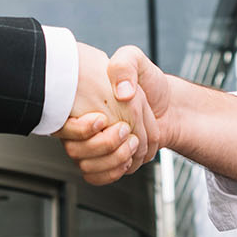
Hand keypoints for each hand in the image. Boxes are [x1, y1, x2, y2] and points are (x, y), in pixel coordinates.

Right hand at [58, 45, 169, 184]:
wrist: (168, 105)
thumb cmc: (149, 82)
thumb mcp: (135, 59)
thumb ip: (125, 65)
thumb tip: (121, 92)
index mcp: (82, 102)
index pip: (68, 126)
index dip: (83, 129)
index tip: (101, 120)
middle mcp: (83, 125)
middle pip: (77, 151)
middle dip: (107, 144)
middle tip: (126, 131)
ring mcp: (92, 144)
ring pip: (88, 166)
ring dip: (114, 159)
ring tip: (132, 144)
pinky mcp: (105, 159)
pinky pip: (96, 176)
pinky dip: (114, 172)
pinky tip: (128, 160)